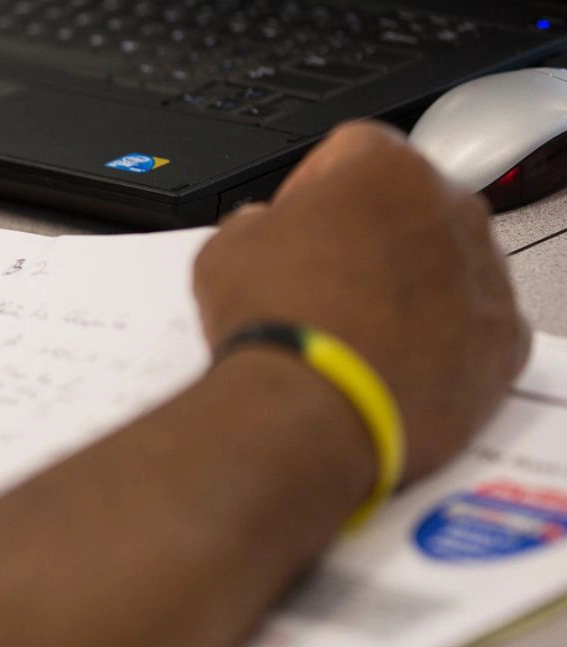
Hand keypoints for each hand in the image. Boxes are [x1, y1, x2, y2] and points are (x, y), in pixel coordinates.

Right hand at [193, 121, 529, 480]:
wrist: (306, 409)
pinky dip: (439, 341)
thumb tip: (263, 230)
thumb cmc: (276, 324)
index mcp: (385, 169)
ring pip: (447, 266)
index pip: (352, 153)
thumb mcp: (226, 248)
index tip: (296, 221)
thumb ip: (256, 222)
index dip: (314, 190)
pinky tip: (387, 361)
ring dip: (407, 287)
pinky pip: (472, 328)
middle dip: (370, 236)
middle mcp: (449, 210)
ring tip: (352, 330)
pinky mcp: (503, 340)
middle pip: (409, 208)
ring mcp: (485, 275)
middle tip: (324, 279)